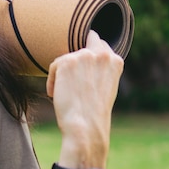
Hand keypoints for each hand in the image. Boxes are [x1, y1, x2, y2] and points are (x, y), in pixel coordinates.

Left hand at [46, 30, 123, 165]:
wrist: (85, 126)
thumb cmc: (93, 112)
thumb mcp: (104, 86)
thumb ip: (98, 69)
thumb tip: (82, 58)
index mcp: (115, 61)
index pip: (99, 43)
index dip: (88, 55)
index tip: (82, 68)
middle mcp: (102, 54)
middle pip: (83, 42)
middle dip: (75, 58)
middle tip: (71, 79)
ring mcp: (84, 56)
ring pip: (67, 58)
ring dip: (63, 74)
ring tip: (66, 94)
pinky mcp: (66, 61)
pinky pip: (54, 66)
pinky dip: (53, 81)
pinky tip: (57, 95)